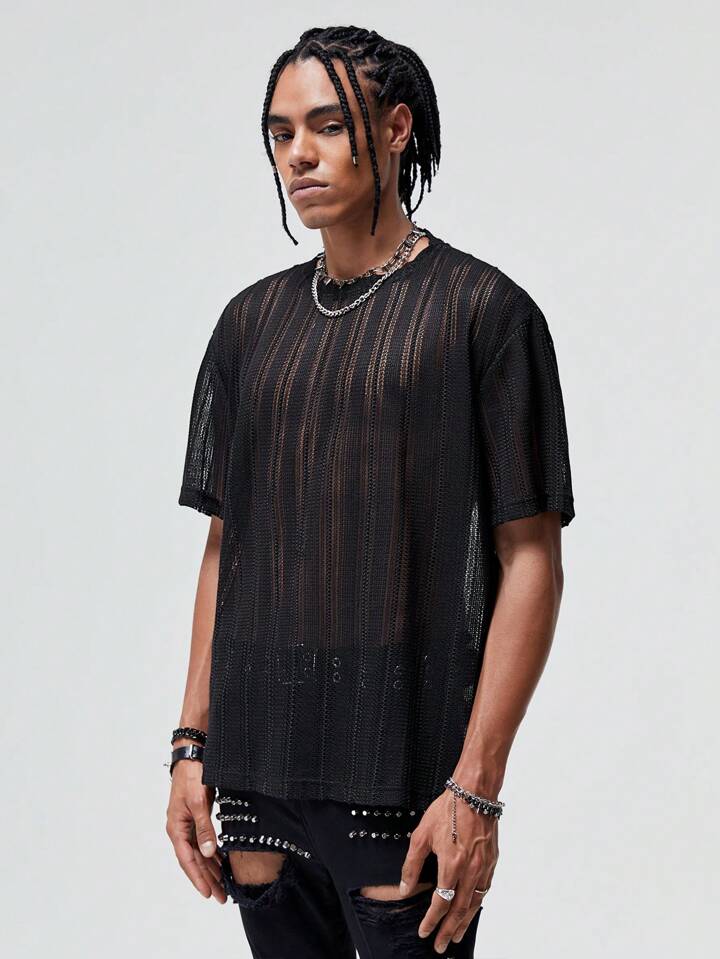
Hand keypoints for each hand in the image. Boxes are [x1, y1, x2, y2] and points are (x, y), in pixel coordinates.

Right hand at [165, 755, 226, 902]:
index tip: (208, 893)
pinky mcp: (196, 816)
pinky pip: (203, 841)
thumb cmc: (192, 775)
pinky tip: (221, 862)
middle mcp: (180, 828)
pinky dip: (212, 853)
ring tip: (223, 885)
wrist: (192, 753)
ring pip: (200, 852)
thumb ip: (204, 828)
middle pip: (194, 860)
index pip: (187, 860)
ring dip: (211, 868)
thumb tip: (208, 852)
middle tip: (221, 897)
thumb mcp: (198, 802)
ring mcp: (187, 823)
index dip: (198, 878)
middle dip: (207, 879)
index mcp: (176, 827)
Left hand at [399, 789, 498, 952]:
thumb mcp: (422, 835)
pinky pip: (485, 890)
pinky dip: (477, 905)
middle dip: (448, 930)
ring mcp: (484, 867)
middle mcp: (470, 869)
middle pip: (459, 910)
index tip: (424, 932)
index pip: (441, 902)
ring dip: (464, 923)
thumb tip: (405, 888)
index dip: (431, 920)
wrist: (475, 793)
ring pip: (474, 904)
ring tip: (455, 936)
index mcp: (452, 864)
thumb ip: (412, 865)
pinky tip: (471, 910)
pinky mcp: (492, 861)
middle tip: (439, 946)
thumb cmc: (448, 810)